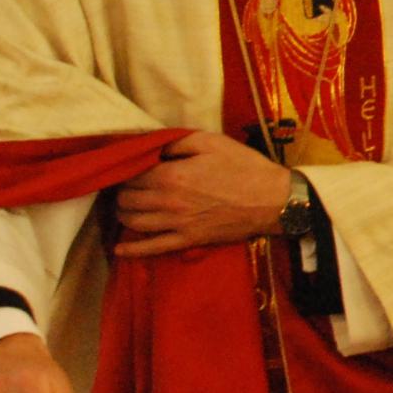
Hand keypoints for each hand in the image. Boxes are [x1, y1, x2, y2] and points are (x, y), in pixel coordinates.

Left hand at [112, 130, 290, 258]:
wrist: (273, 200)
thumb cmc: (244, 167)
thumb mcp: (212, 142)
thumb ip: (177, 142)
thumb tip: (153, 146)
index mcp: (172, 175)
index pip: (132, 174)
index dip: (127, 170)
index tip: (128, 167)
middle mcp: (168, 201)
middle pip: (127, 199)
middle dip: (122, 191)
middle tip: (127, 186)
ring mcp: (177, 224)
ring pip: (133, 222)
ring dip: (123, 214)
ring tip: (126, 207)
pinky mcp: (188, 241)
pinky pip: (153, 248)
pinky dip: (133, 250)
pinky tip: (119, 249)